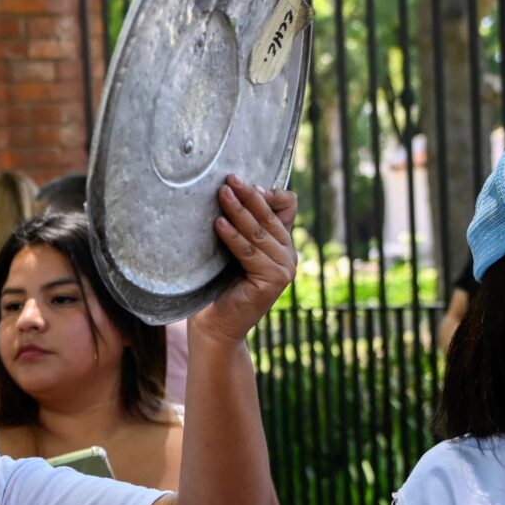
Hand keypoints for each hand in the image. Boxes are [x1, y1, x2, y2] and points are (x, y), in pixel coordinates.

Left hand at [188, 176, 299, 342]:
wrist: (215, 325)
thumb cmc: (218, 285)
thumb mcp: (232, 248)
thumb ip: (241, 225)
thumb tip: (232, 188)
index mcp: (281, 242)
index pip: (287, 206)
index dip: (268, 194)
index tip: (244, 184)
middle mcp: (288, 254)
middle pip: (270, 216)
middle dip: (249, 195)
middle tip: (229, 179)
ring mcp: (285, 268)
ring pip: (259, 233)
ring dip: (239, 212)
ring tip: (221, 195)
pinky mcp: (275, 280)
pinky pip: (250, 253)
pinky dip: (233, 237)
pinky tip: (218, 224)